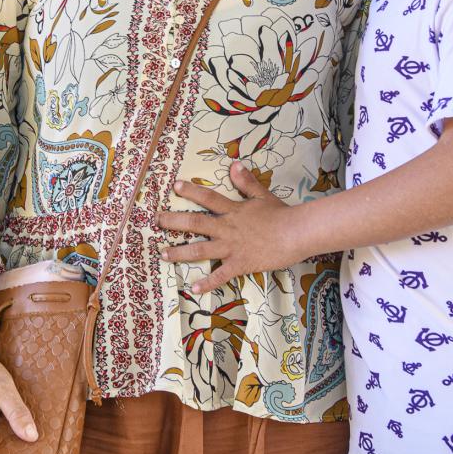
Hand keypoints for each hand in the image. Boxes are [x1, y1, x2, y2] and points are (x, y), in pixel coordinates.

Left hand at [159, 162, 308, 294]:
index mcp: (233, 211)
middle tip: (156, 220)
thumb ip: (247, 182)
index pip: (207, 197)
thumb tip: (234, 165)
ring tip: (163, 254)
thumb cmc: (281, 215)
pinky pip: (220, 275)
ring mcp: (231, 247)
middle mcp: (227, 228)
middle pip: (195, 223)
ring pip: (200, 249)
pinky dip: (207, 283)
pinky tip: (193, 288)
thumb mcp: (262, 195)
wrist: (296, 234)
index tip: (175, 186)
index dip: (191, 191)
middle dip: (173, 221)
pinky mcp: (240, 264)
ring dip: (180, 252)